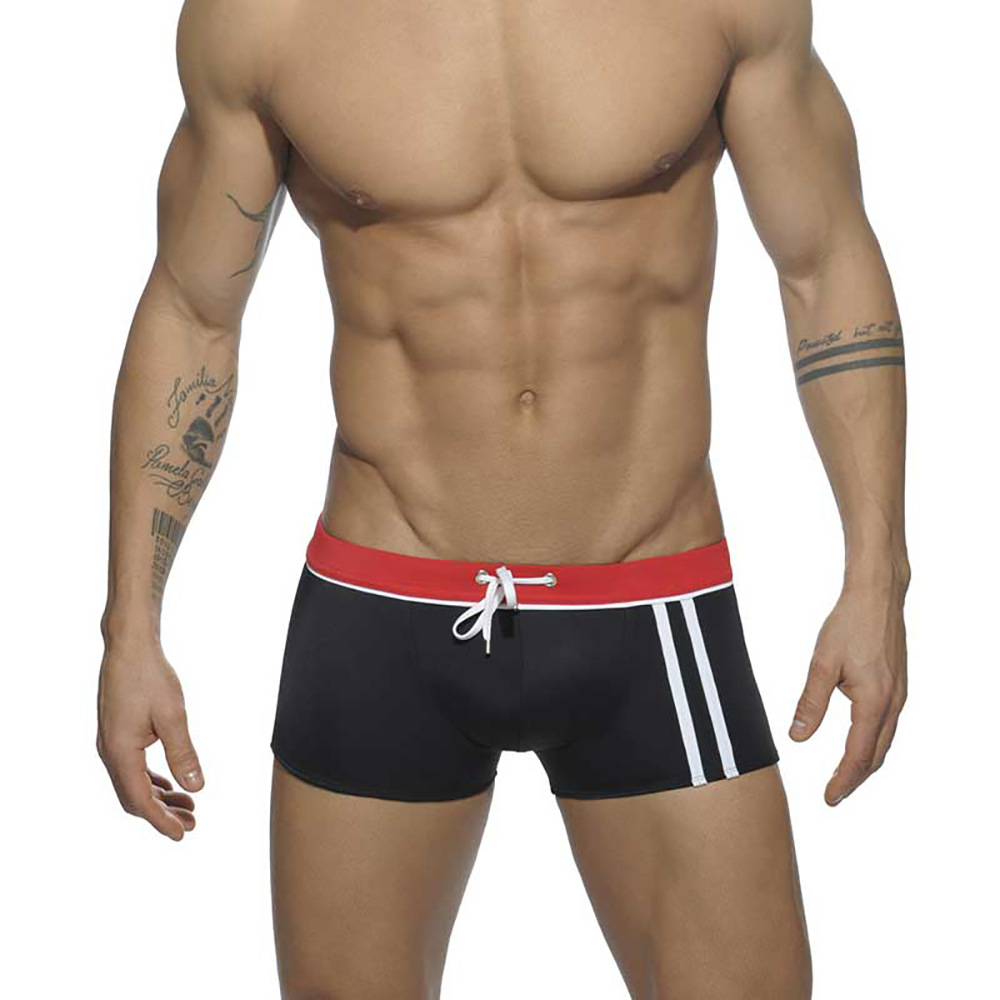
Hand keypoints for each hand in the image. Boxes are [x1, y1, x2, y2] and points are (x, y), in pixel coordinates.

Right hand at [97, 640, 203, 839]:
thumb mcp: (173, 716)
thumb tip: (197, 789)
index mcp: (120, 752)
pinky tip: (170, 784)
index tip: (184, 835)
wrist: (129, 646)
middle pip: (133, 797)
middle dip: (162, 814)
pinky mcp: (117, 734)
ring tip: (188, 807)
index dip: (161, 821)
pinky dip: (152, 781)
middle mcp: (110, 752)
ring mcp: (111, 744)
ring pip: (132, 784)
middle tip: (192, 824)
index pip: (140, 799)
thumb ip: (183, 754)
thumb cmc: (151, 676)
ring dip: (159, 798)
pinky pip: (132, 768)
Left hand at [788, 580, 907, 804]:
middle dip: (855, 778)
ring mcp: (899, 694)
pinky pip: (888, 724)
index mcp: (874, 702)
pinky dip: (874, 742)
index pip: (858, 755)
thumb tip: (797, 737)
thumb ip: (810, 703)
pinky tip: (861, 741)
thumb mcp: (822, 664)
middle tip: (834, 795)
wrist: (878, 596)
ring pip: (884, 741)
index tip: (828, 798)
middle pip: (875, 755)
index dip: (843, 780)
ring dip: (865, 762)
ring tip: (844, 776)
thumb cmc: (848, 625)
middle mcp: (893, 703)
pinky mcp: (898, 685)